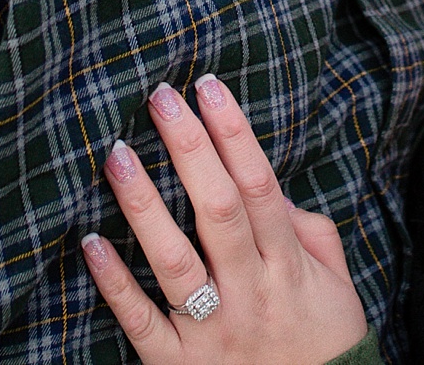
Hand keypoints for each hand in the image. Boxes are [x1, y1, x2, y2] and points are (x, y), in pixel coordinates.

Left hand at [81, 75, 369, 364]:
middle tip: (160, 97)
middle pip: (217, 210)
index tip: (208, 87)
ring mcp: (212, 330)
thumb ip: (307, 228)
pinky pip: (140, 320)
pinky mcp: (178, 364)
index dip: (234, 133)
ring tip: (115, 154)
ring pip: (173, 260)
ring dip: (143, 204)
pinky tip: (89, 242)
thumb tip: (265, 182)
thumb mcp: (334, 281)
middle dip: (189, 148)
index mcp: (288, 266)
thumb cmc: (324, 340)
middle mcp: (250, 292)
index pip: (259, 186)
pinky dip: (113, 282)